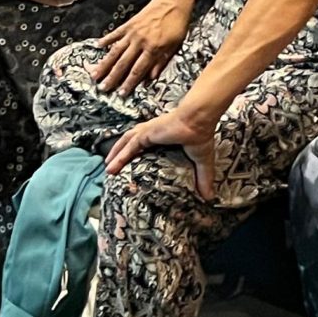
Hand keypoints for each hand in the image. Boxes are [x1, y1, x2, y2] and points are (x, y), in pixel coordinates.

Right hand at [92, 0, 189, 92]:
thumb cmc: (177, 23)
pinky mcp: (129, 24)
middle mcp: (140, 42)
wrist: (173, 1)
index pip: (138, 71)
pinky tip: (98, 46)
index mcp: (153, 49)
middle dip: (112, 78)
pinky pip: (115, 34)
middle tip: (103, 88)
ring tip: (95, 74)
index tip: (121, 93)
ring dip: (105, 64)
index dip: (128, 84)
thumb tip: (151, 78)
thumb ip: (162, 62)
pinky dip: (106, 40)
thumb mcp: (175, 46)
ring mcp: (133, 33)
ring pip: (115, 51)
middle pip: (123, 63)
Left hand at [103, 106, 218, 198]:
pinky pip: (129, 146)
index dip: (136, 152)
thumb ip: (203, 177)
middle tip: (112, 166)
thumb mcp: (201, 160)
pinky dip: (119, 156)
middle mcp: (152, 131)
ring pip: (126, 142)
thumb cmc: (201, 135)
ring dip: (115, 154)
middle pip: (131, 142)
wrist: (199, 120)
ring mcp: (148, 131)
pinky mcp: (146, 133)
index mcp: (163, 135)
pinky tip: (111, 166)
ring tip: (107, 167)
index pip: (145, 143)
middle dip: (120, 153)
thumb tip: (209, 196)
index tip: (130, 164)